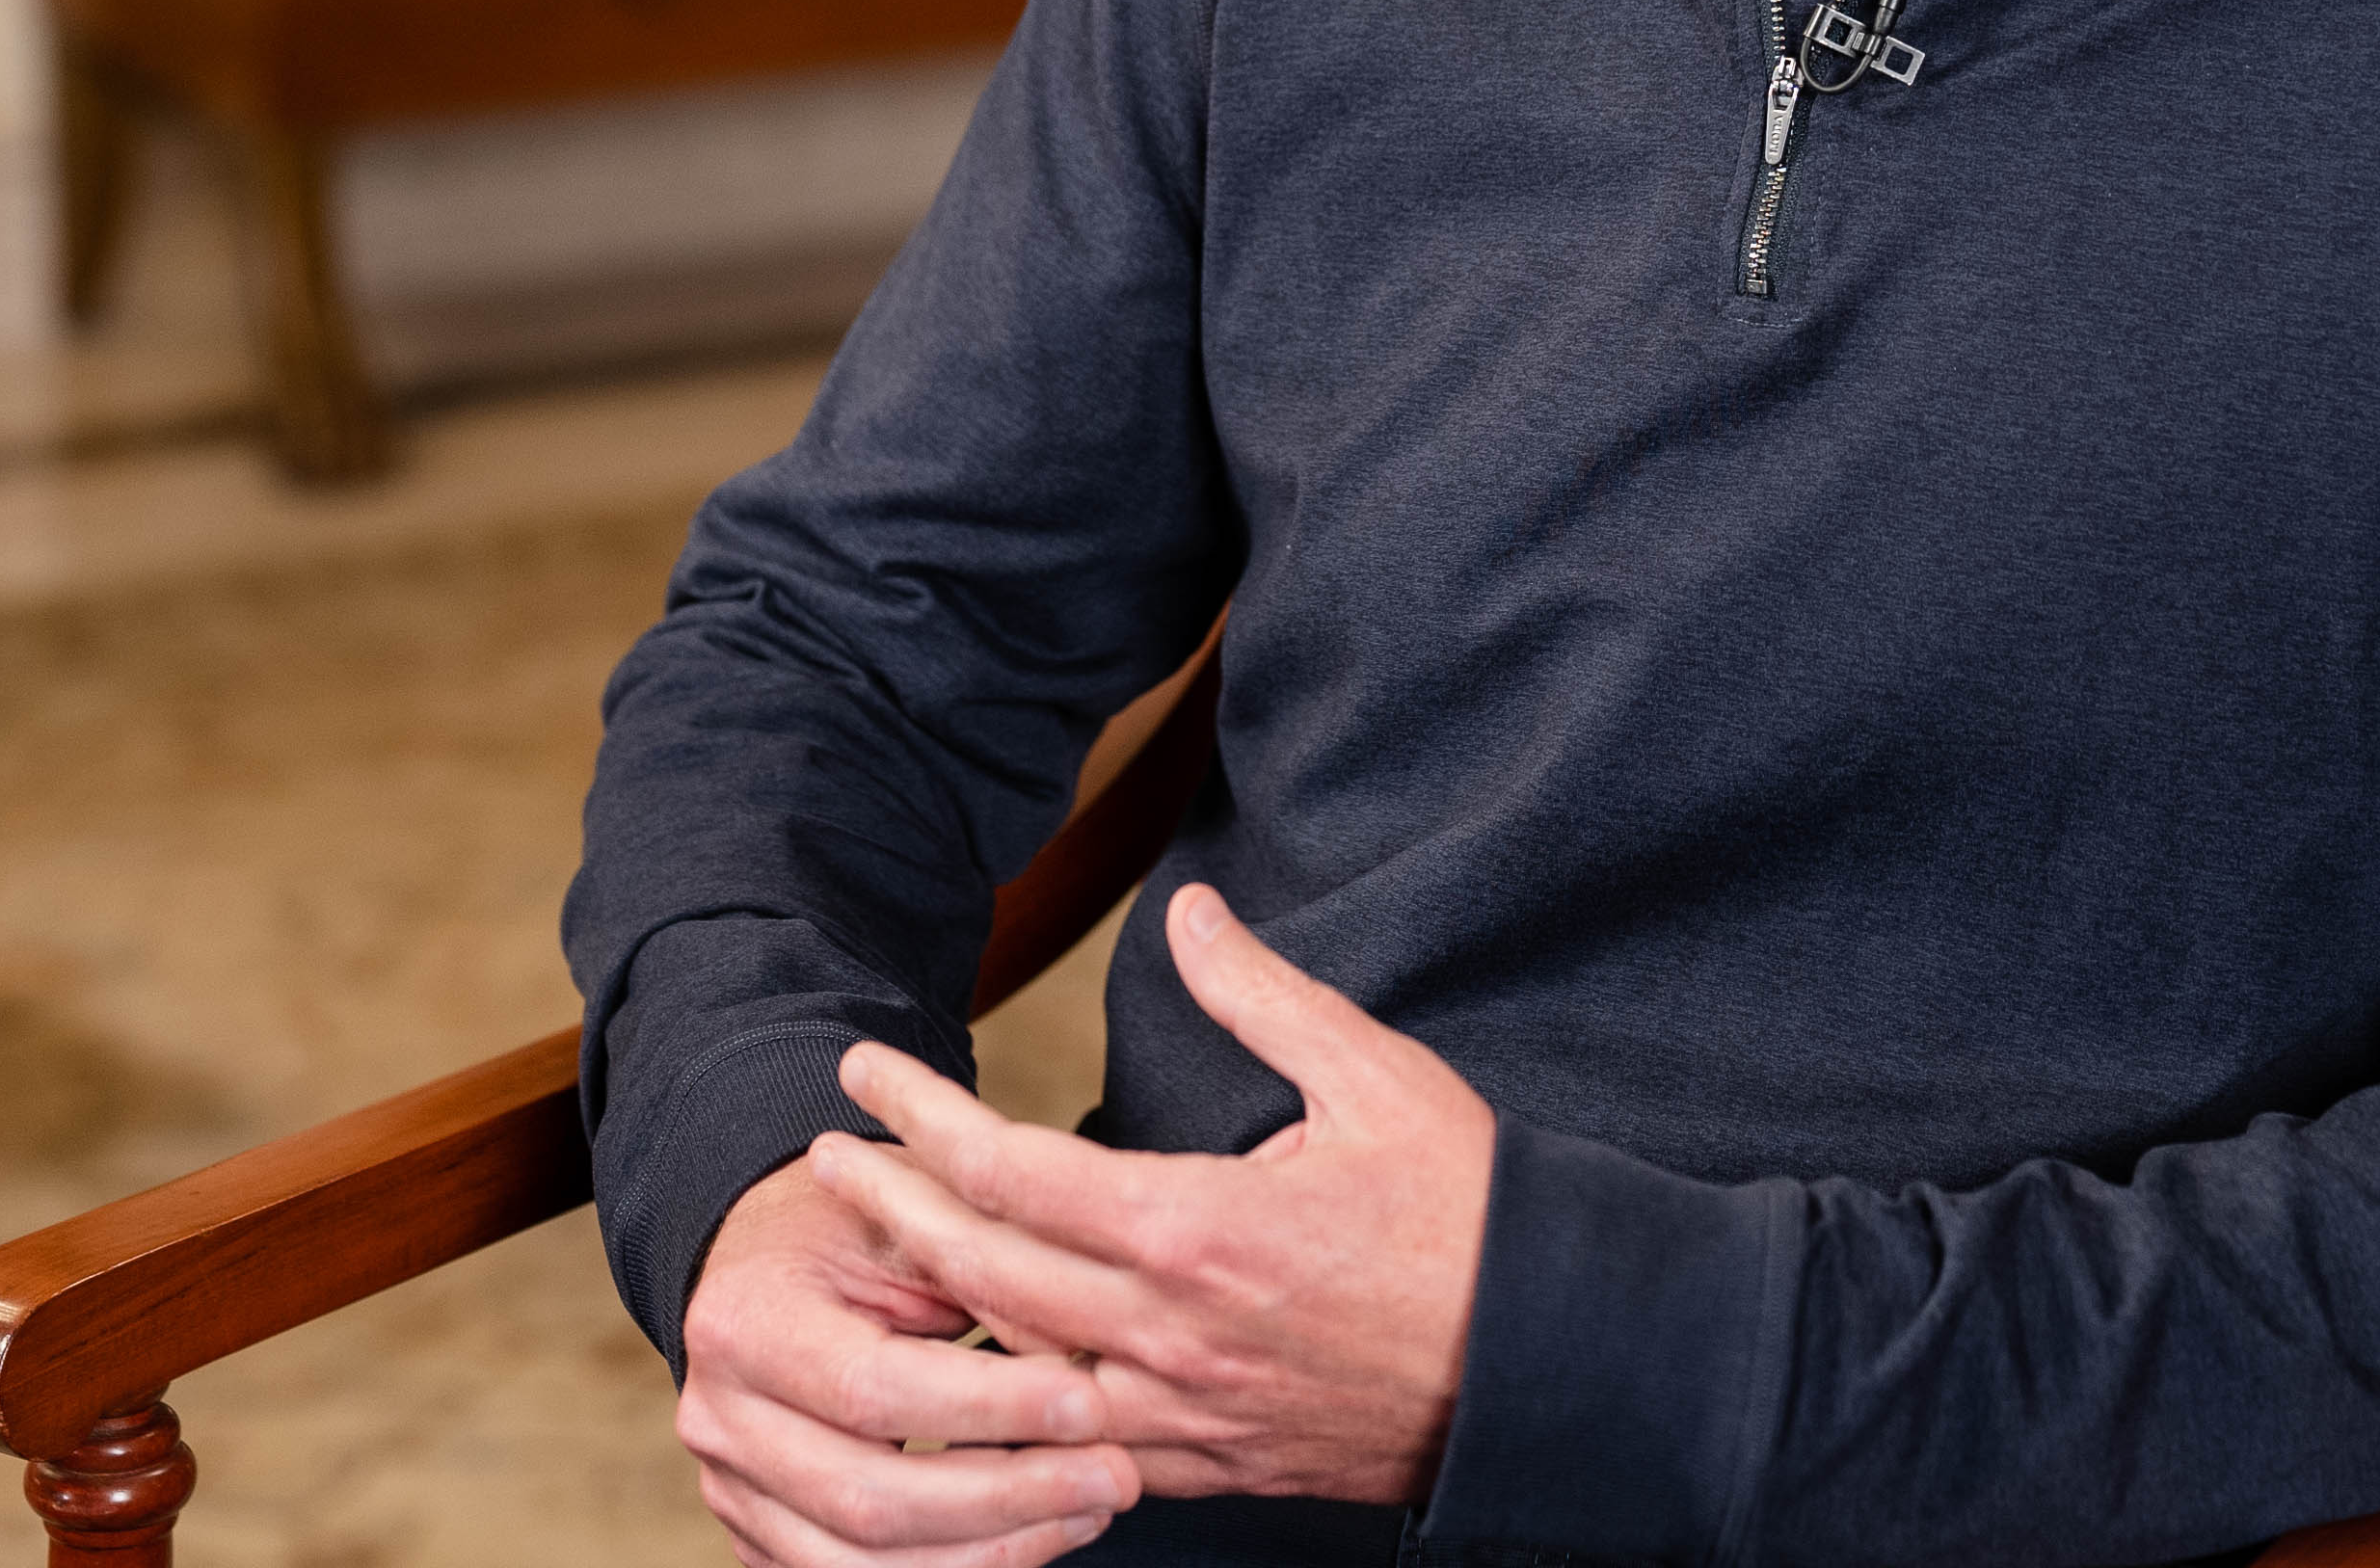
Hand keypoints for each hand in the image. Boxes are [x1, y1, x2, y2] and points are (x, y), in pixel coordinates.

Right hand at [675, 1152, 1142, 1567]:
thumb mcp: (909, 1211)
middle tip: (1115, 1475)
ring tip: (1090, 1507)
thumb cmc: (854, 1227)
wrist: (766, 1259)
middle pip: (870, 1498)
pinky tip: (1036, 1532)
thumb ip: (978, 1272)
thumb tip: (1088, 1346)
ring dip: (996, 1551)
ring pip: (865, 1565)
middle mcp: (719, 1419)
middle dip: (1009, 1497)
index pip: (875, 1388)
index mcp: (744, 1322)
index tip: (1091, 1403)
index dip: (990, 1409)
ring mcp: (734, 1491)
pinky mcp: (763, 1538)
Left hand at [810, 883, 1495, 1505]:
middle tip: (826, 1156)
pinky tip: (991, 1358)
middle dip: (891, 1205)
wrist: (1552, 1367)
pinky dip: (1018, 1398)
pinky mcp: (1212, 1464)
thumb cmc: (1474, 1215)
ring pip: (1014, 1369)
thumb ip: (1264, 996)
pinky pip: (1077, 1443)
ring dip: (939, 1303)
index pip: (1010, 1172)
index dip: (920, 1117)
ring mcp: (1183, 1413)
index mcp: (1196, 1231)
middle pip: (981, 1271)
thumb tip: (1189, 914)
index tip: (863, 1072)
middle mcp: (1168, 1335)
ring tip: (888, 1247)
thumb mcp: (1376, 1077)